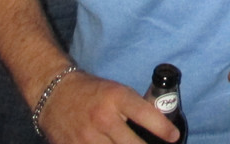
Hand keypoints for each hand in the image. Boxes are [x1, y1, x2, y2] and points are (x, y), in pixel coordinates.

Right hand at [39, 71, 179, 143]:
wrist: (55, 93)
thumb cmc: (93, 92)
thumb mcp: (117, 91)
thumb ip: (135, 108)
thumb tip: (161, 127)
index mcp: (116, 98)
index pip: (145, 114)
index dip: (163, 128)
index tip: (174, 137)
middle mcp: (103, 118)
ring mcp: (87, 136)